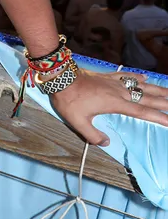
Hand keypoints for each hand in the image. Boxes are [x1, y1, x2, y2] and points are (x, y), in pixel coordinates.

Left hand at [50, 68, 167, 145]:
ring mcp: (114, 82)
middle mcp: (119, 92)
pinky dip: (137, 77)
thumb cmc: (69, 100)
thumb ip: (93, 135)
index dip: (158, 117)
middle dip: (164, 102)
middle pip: (147, 98)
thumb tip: (106, 143)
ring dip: (156, 89)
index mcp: (115, 104)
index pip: (142, 112)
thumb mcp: (78, 122)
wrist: (60, 77)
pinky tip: (146, 77)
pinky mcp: (107, 76)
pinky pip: (126, 75)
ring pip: (140, 85)